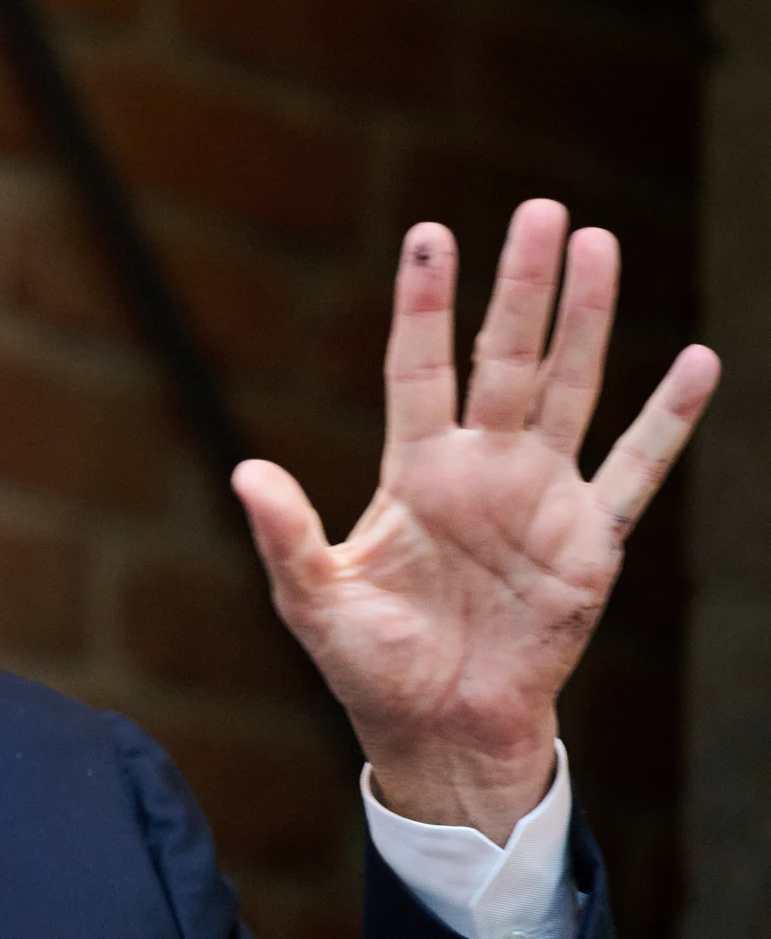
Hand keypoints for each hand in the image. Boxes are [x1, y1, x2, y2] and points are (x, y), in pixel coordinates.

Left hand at [232, 199, 719, 843]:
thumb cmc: (369, 662)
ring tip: (599, 245)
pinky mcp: (591, 542)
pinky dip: (666, 420)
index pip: (419, 367)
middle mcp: (481, 466)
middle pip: (504, 358)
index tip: (430, 232)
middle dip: (521, 288)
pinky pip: (636, 471)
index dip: (426, 303)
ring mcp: (540, 497)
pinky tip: (695, 361)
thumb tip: (243, 471)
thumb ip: (287, 535)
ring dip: (587, 322)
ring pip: (568, 390)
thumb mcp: (315, 599)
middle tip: (541, 210)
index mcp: (414, 470)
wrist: (439, 728)